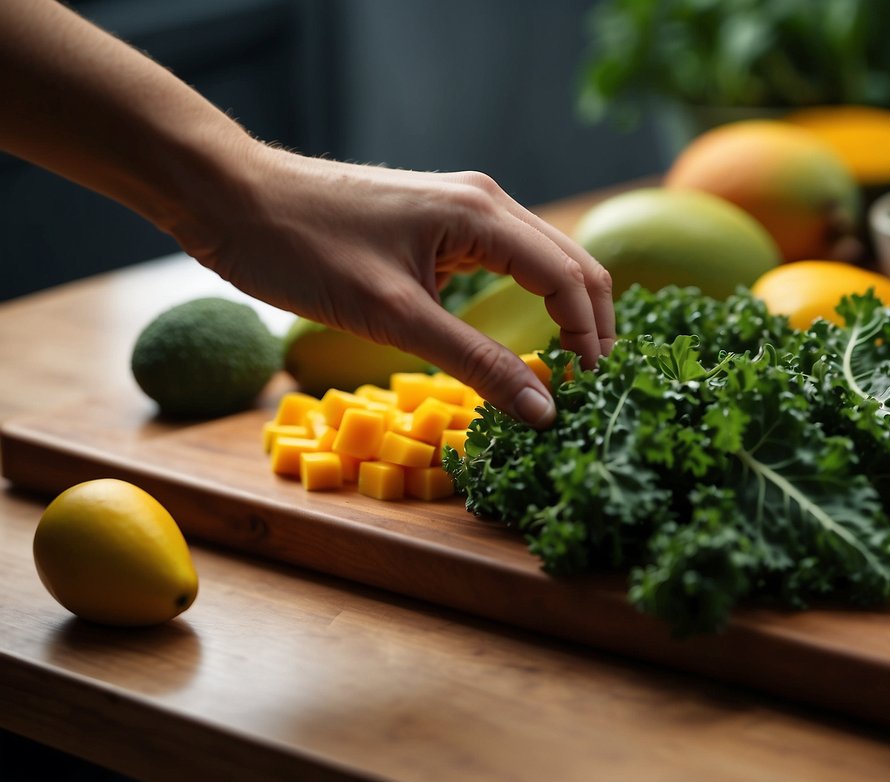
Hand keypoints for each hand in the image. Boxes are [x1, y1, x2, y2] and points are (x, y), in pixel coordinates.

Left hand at [172, 143, 614, 426]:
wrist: (232, 198)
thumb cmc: (303, 249)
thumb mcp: (394, 317)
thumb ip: (475, 363)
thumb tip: (541, 410)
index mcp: (482, 214)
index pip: (570, 279)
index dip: (590, 339)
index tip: (590, 395)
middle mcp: (485, 202)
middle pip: (571, 265)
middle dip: (591, 326)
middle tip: (590, 389)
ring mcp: (462, 208)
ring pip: (543, 263)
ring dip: (564, 314)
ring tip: (565, 372)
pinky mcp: (438, 224)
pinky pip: (506, 262)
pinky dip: (527, 302)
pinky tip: (521, 339)